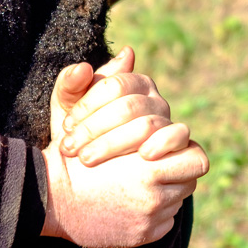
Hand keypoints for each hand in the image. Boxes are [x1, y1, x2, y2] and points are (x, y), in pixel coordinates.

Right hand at [40, 56, 208, 247]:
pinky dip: (153, 210)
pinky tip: (130, 199)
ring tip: (142, 177)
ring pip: (179, 197)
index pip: (194, 155)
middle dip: (179, 167)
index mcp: (146, 162)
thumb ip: (107, 81)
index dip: (181, 148)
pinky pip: (165, 221)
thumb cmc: (65, 153)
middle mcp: (154, 194)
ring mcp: (151, 219)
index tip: (161, 145)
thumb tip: (128, 53)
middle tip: (160, 160)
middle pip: (192, 177)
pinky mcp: (145, 236)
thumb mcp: (79, 109)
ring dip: (166, 186)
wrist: (46, 200)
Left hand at [57, 47, 191, 165]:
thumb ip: (70, 85)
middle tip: (70, 147)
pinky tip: (144, 155)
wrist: (95, 178)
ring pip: (146, 125)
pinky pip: (180, 135)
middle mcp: (156, 100)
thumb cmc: (81, 137)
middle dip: (93, 128)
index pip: (114, 86)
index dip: (87, 105)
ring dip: (112, 143)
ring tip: (87, 158)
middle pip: (127, 107)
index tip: (67, 126)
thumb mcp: (66, 110)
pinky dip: (163, 142)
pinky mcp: (181, 145)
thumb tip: (83, 68)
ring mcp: (169, 123)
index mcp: (134, 83)